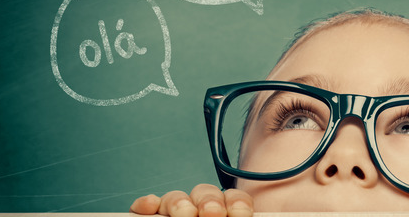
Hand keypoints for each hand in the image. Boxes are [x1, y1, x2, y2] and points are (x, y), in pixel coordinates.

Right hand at [130, 183, 252, 216]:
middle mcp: (201, 213)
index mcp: (227, 215)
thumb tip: (262, 215)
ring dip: (179, 203)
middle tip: (212, 214)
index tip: (241, 214)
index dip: (237, 203)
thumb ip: (244, 215)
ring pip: (176, 198)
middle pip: (205, 193)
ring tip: (184, 214)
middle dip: (209, 201)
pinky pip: (145, 207)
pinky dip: (146, 204)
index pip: (234, 199)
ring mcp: (174, 215)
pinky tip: (150, 206)